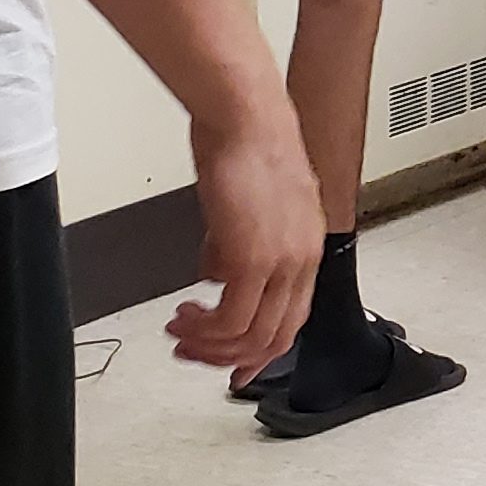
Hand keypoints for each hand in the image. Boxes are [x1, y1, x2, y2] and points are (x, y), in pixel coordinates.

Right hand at [164, 99, 320, 375]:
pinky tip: (182, 316)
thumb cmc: (247, 147)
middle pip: (273, 337)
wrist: (245, 118)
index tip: (235, 367)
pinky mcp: (254, 259)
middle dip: (228, 356)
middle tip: (192, 352)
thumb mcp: (253, 207)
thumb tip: (216, 274)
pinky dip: (204, 329)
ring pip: (250, 336)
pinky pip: (232, 320)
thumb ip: (240, 245)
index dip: (260, 350)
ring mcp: (281, 262)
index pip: (292, 319)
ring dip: (209, 345)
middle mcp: (301, 260)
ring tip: (178, 333)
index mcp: (307, 248)